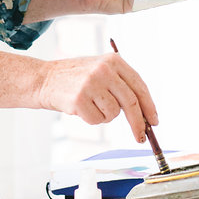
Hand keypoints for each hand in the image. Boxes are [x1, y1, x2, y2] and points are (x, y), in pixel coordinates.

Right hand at [36, 49, 158, 140]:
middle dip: (138, 124)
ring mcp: (91, 84)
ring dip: (105, 116)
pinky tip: (81, 107)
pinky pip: (97, 120)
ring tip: (91, 104)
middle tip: (140, 137)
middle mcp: (104, 70)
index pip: (139, 86)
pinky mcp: (79, 99)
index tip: (153, 121)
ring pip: (113, 114)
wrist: (44, 79)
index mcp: (113, 60)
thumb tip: (144, 112)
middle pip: (131, 103)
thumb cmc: (76, 77)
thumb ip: (121, 84)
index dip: (149, 106)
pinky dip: (91, 119)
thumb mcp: (100, 69)